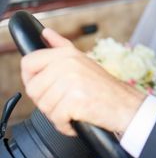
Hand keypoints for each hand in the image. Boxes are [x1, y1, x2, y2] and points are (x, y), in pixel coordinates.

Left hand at [21, 28, 145, 135]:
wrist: (126, 105)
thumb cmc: (104, 87)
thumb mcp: (83, 60)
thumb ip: (61, 46)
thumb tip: (46, 33)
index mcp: (66, 54)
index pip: (28, 62)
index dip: (31, 78)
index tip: (44, 86)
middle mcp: (67, 65)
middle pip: (33, 89)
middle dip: (46, 101)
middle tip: (66, 100)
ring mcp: (71, 82)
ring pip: (43, 106)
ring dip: (57, 114)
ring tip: (74, 108)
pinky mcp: (74, 101)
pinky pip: (55, 119)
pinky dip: (65, 124)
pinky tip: (77, 118)